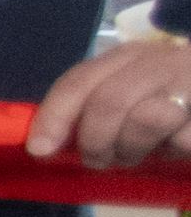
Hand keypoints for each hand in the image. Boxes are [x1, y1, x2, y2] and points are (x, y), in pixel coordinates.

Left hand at [30, 31, 190, 169]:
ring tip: (139, 154)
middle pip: (109, 101)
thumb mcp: (129, 94)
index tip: (39, 150)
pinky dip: (174, 151)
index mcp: (128, 56)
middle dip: (95, 140)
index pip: (80, 80)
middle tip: (98, 161)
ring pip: (147, 118)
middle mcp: (159, 60)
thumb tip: (46, 142)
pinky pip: (182, 139)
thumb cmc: (171, 98)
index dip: (54, 116)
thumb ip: (93, 107)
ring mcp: (189, 80)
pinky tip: (177, 147)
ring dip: (133, 148)